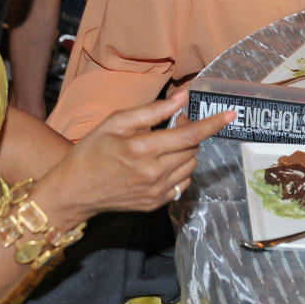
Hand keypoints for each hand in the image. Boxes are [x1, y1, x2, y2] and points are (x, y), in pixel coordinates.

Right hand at [44, 91, 233, 222]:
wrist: (74, 191)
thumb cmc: (91, 151)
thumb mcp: (115, 123)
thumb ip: (152, 111)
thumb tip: (181, 99)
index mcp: (143, 149)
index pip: (189, 135)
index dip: (212, 124)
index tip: (230, 114)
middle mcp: (154, 173)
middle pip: (192, 150)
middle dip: (190, 132)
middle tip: (174, 123)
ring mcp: (156, 192)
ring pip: (190, 166)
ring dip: (186, 151)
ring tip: (164, 143)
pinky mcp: (156, 204)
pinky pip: (182, 183)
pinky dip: (180, 168)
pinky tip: (162, 162)